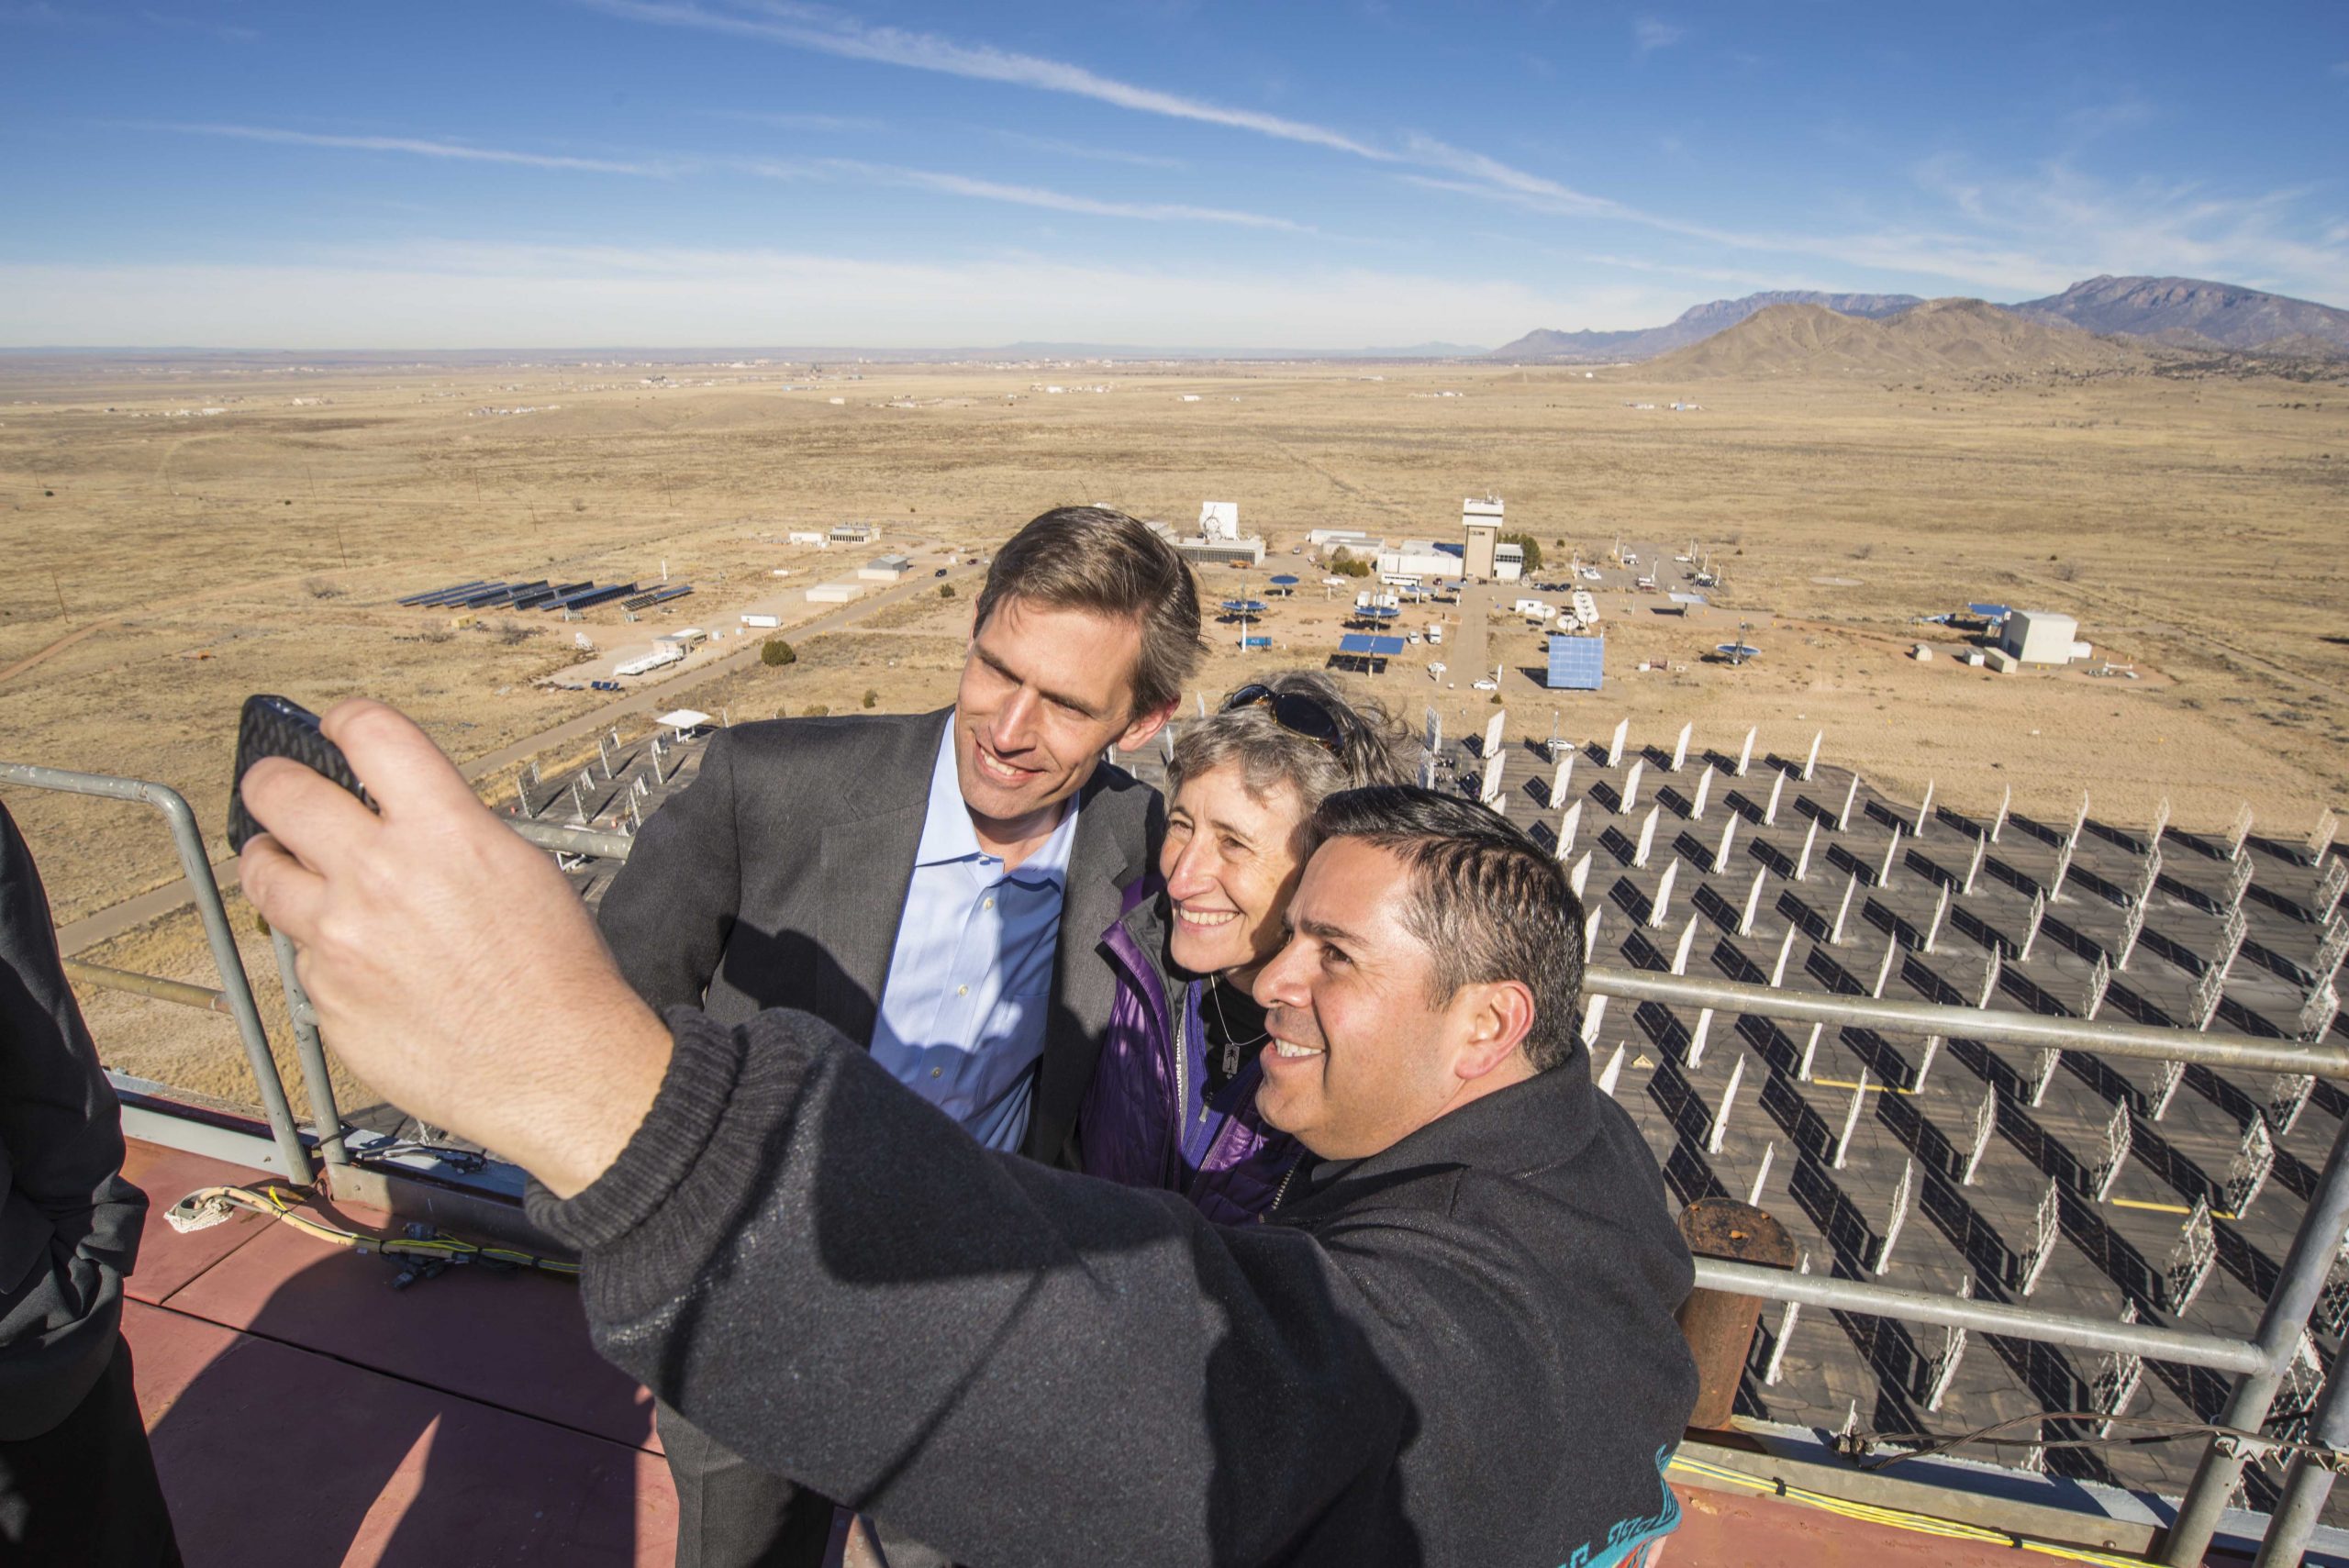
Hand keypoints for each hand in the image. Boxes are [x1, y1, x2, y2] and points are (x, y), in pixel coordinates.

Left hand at [238, 699, 669, 1196]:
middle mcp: (379, 874)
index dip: (345, 719)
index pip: (368, 732)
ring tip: (286, 863)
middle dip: (274, 780)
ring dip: (274, 860)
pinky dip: (322, 948)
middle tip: (278, 786)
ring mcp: (339, 938)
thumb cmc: (555, 974)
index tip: (337, 727)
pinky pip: (302, 953)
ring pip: (263, 873)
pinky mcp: (326, 995)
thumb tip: (402, 817)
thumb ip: (449, 831)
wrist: (554, 1065)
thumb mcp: (520, 867)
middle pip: (280, 792)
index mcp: (441, 831)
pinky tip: (363, 961)